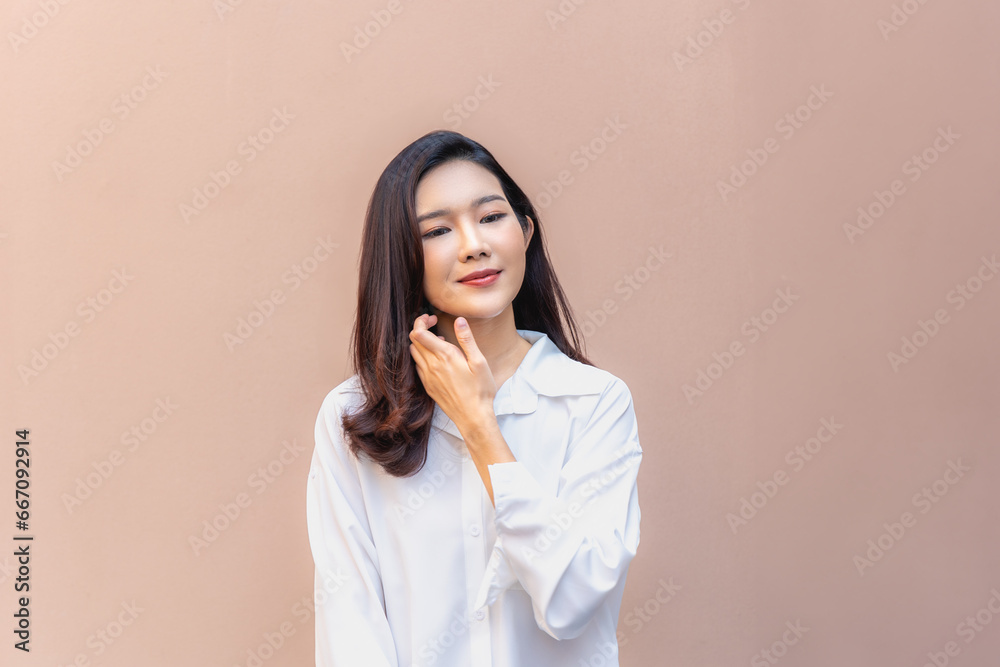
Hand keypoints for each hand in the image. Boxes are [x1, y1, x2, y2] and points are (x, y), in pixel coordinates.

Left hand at [408, 313, 496, 434]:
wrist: (473, 417)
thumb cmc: (480, 390)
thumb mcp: (479, 362)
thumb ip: (467, 340)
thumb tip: (459, 320)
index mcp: (445, 356)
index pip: (419, 333)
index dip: (421, 321)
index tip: (432, 317)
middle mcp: (432, 366)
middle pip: (414, 341)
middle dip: (421, 328)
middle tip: (434, 324)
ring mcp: (428, 377)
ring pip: (414, 353)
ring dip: (421, 343)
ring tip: (439, 342)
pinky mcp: (428, 386)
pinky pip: (418, 366)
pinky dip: (423, 357)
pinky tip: (437, 359)